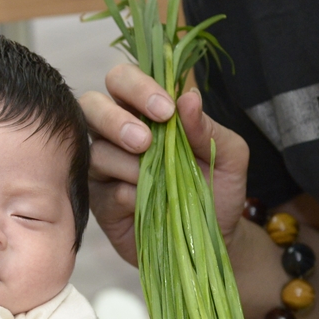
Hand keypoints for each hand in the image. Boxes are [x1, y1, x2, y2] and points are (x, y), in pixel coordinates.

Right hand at [80, 63, 250, 265]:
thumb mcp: (228, 156)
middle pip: (91, 105)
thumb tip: (189, 98)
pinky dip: (125, 194)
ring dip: (125, 164)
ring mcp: (104, 168)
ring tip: (152, 179)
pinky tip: (144, 203)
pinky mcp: (99, 201)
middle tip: (145, 142)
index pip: (123, 80)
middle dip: (115, 119)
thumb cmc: (217, 189)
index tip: (165, 111)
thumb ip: (208, 128)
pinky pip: (101, 190)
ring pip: (95, 151)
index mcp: (146, 111)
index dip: (137, 87)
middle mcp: (117, 133)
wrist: (211, 238)